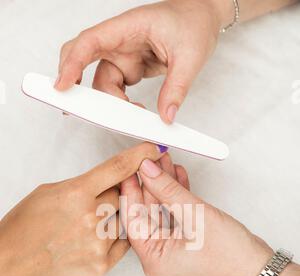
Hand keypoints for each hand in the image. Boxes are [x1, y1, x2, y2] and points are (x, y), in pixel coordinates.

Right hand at [0, 143, 162, 275]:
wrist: (13, 266)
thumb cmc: (24, 230)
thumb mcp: (48, 193)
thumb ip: (80, 186)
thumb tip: (104, 182)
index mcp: (76, 193)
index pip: (117, 168)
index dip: (139, 156)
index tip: (152, 150)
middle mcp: (91, 217)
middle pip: (121, 196)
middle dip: (112, 197)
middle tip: (94, 204)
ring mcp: (98, 242)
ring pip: (123, 220)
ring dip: (110, 219)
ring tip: (85, 226)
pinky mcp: (102, 264)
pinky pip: (123, 243)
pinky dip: (113, 238)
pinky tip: (95, 238)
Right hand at [55, 0, 231, 122]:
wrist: (203, 18)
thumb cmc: (194, 22)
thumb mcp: (190, 57)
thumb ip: (177, 88)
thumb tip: (165, 116)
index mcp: (128, 27)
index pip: (90, 42)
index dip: (72, 63)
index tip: (62, 86)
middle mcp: (120, 41)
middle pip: (85, 62)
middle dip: (77, 84)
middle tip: (79, 108)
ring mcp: (123, 55)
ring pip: (103, 83)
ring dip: (112, 102)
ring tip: (134, 114)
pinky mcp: (130, 67)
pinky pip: (116, 88)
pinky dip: (120, 103)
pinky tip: (134, 110)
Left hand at [121, 154, 272, 275]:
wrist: (258, 270)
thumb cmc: (230, 256)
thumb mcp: (195, 215)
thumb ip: (167, 189)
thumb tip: (147, 170)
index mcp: (153, 259)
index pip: (133, 219)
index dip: (130, 190)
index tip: (131, 168)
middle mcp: (158, 258)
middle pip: (145, 214)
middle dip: (150, 185)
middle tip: (149, 160)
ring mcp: (170, 251)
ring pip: (160, 213)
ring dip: (164, 188)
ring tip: (164, 162)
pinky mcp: (183, 244)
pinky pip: (173, 217)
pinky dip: (176, 198)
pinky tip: (177, 177)